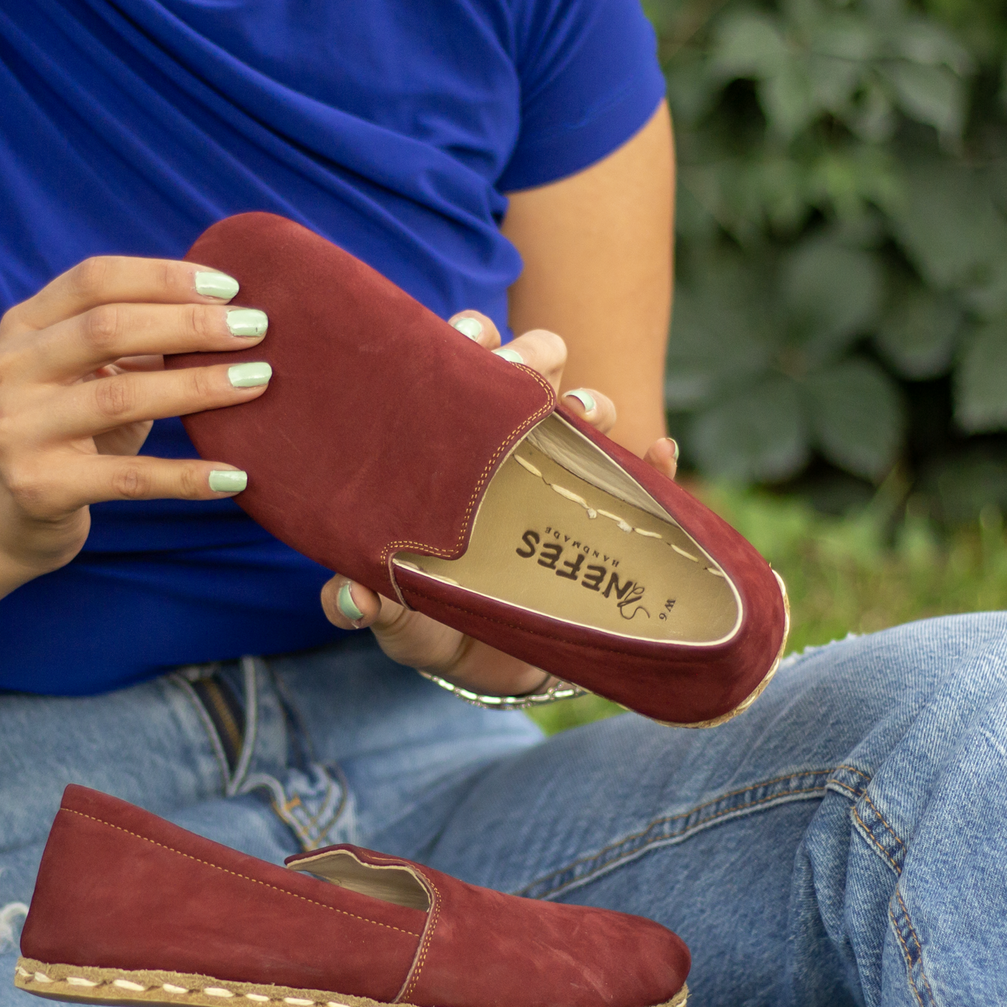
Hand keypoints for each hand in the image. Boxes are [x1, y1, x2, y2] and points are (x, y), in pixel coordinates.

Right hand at [0, 256, 272, 573]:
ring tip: (257, 381)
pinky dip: (187, 477)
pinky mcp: (41, 488)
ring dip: (198, 386)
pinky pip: (130, 478)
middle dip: (191, 324)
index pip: (95, 280)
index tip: (230, 287)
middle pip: (108, 329)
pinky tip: (235, 476)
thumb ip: (132, 343)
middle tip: (256, 329)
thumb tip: (224, 312)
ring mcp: (19, 430)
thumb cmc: (64, 435)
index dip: (164, 277)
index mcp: (22, 328)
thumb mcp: (85, 378)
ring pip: (122, 397)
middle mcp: (10, 371)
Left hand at [318, 312, 677, 694]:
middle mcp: (508, 449)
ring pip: (588, 410)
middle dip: (533, 356)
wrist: (495, 667)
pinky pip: (644, 478)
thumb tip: (350, 598)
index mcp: (449, 452)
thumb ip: (366, 603)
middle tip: (527, 377)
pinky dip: (653, 462)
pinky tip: (656, 453)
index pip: (459, 371)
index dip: (467, 340)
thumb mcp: (397, 615)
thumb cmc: (434, 622)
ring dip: (591, 402)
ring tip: (585, 416)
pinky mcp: (607, 516)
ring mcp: (561, 478)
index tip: (472, 339)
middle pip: (529, 370)